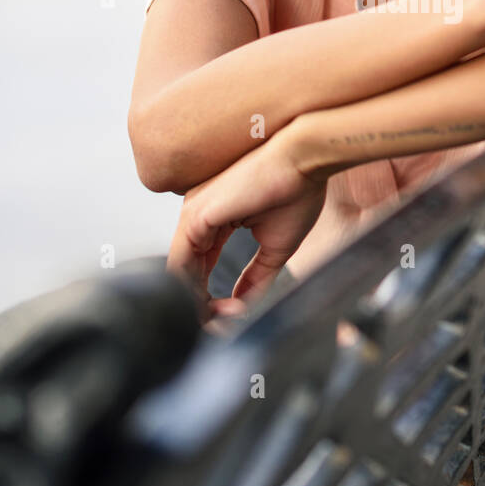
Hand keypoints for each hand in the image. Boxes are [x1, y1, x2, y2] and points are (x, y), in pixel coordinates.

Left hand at [166, 122, 327, 315]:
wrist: (305, 158)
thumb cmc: (298, 188)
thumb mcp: (276, 245)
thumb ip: (257, 277)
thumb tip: (243, 304)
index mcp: (214, 216)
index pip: (200, 265)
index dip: (212, 297)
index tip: (237, 314)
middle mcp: (196, 214)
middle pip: (185, 272)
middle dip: (201, 306)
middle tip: (224, 327)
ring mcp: (192, 213)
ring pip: (178, 272)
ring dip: (197, 304)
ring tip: (221, 323)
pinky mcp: (196, 216)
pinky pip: (180, 265)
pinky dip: (193, 292)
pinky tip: (215, 307)